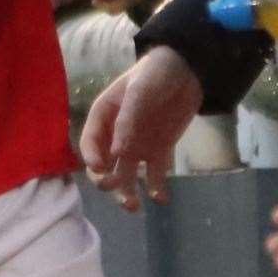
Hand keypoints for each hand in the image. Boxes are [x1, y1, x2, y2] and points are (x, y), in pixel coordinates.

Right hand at [80, 46, 201, 210]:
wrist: (188, 70)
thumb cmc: (156, 73)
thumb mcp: (140, 91)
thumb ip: (128, 120)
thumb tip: (117, 154)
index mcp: (104, 115)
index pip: (89, 142)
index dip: (91, 157)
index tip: (101, 169)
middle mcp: (117, 134)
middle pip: (104, 164)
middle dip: (107, 180)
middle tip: (116, 189)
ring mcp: (137, 144)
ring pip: (125, 174)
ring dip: (126, 191)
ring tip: (134, 206)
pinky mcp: (159, 150)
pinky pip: (154, 174)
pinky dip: (155, 187)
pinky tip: (160, 198)